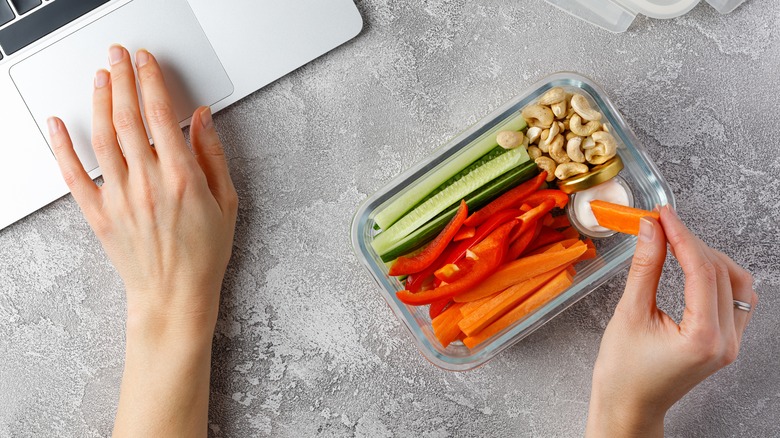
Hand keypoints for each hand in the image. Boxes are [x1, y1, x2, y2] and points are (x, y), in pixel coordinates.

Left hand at [47, 45, 236, 436]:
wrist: (175, 296)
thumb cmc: (204, 255)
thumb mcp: (226, 203)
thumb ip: (212, 156)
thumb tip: (201, 120)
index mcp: (181, 178)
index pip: (160, 115)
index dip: (151, 82)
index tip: (146, 62)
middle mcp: (147, 183)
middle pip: (128, 118)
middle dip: (123, 79)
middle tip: (119, 56)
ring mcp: (119, 198)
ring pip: (102, 138)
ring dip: (99, 102)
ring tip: (100, 77)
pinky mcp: (99, 214)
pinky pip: (73, 175)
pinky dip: (61, 146)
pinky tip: (57, 124)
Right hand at [586, 205, 756, 436]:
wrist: (628, 406)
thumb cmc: (623, 372)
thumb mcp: (629, 314)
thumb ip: (644, 268)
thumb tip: (651, 230)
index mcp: (703, 338)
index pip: (702, 271)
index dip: (682, 236)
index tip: (663, 215)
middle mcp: (726, 341)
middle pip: (722, 272)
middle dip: (692, 243)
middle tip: (662, 225)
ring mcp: (731, 343)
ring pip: (737, 283)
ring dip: (709, 257)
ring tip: (676, 243)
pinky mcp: (726, 342)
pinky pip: (735, 298)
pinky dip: (716, 275)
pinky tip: (693, 266)